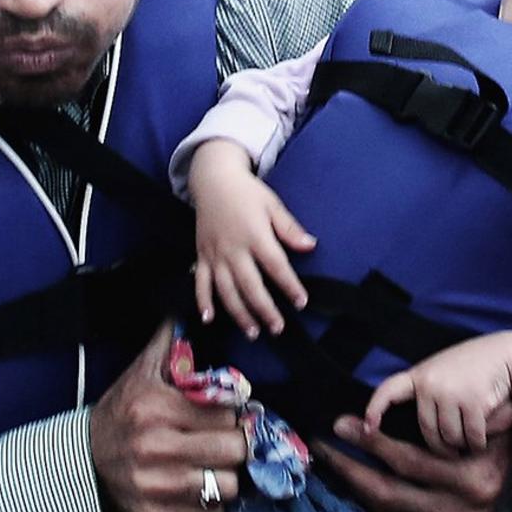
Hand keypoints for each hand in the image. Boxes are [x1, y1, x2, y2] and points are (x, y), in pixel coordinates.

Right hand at [87, 324, 247, 511]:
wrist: (80, 460)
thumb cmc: (120, 412)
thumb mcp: (140, 373)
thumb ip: (169, 343)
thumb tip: (189, 306)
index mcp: (156, 408)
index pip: (227, 414)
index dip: (236, 415)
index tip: (231, 416)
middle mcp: (155, 448)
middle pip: (234, 452)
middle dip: (237, 446)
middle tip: (229, 442)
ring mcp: (155, 486)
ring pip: (228, 487)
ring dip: (228, 477)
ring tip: (216, 466)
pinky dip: (212, 504)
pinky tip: (200, 487)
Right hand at [187, 141, 313, 334]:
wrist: (213, 179)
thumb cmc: (247, 192)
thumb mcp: (273, 205)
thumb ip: (290, 228)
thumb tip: (311, 245)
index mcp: (255, 236)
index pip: (276, 266)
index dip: (289, 286)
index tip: (301, 302)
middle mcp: (234, 249)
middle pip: (251, 286)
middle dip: (265, 310)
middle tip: (278, 328)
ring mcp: (215, 254)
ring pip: (226, 290)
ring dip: (239, 313)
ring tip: (253, 332)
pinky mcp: (202, 255)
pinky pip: (200, 282)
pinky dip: (203, 301)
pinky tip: (209, 318)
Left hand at [311, 415, 511, 511]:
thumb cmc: (492, 434)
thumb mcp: (474, 421)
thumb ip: (434, 422)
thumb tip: (367, 420)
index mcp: (474, 480)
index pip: (408, 462)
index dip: (370, 443)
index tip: (341, 425)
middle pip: (390, 493)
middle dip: (350, 470)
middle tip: (324, 449)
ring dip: (356, 489)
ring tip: (334, 464)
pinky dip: (375, 507)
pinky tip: (357, 487)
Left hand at [363, 341, 511, 455]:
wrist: (506, 356)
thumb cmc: (472, 370)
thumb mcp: (441, 373)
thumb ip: (423, 393)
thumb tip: (407, 429)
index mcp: (419, 375)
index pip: (389, 390)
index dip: (375, 408)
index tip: (367, 428)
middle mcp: (430, 382)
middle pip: (427, 431)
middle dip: (440, 447)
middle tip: (450, 452)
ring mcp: (451, 391)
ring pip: (449, 437)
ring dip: (461, 444)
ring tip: (469, 437)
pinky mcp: (473, 401)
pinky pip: (470, 436)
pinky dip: (478, 442)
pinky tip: (482, 436)